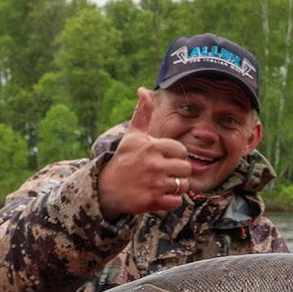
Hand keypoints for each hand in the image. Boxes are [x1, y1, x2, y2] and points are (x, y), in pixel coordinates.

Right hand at [97, 88, 192, 219]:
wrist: (105, 189)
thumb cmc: (123, 160)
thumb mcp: (132, 136)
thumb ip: (142, 114)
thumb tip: (144, 90)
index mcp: (152, 146)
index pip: (182, 151)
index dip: (175, 156)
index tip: (162, 159)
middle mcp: (154, 164)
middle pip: (186, 168)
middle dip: (177, 172)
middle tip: (163, 173)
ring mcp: (154, 183)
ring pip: (183, 185)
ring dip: (175, 187)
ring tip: (161, 184)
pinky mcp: (153, 201)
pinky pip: (176, 202)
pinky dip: (170, 201)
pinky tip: (158, 195)